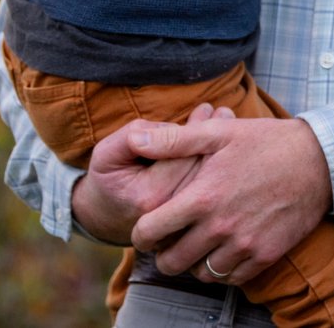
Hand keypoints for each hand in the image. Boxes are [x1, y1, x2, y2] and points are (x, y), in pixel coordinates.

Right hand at [73, 103, 238, 244]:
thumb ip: (135, 136)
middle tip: (224, 112)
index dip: (197, 130)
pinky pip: (207, 193)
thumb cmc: (108, 179)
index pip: (183, 157)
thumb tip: (171, 128)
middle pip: (203, 171)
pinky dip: (216, 167)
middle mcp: (171, 212)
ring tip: (226, 122)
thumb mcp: (107, 153)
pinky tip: (220, 146)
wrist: (106, 217)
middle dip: (216, 136)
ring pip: (210, 183)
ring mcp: (182, 222)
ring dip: (220, 151)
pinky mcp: (188, 223)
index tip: (206, 109)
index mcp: (150, 195)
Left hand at [130, 113, 333, 280]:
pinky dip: (221, 269)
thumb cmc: (266, 142)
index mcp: (203, 197)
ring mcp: (243, 245)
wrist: (320, 161)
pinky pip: (230, 278)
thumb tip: (136, 138)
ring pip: (199, 273)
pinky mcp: (264, 256)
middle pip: (170, 262)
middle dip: (163, 253)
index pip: (149, 231)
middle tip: (170, 240)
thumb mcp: (219, 132)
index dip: (141, 232)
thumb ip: (174, 140)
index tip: (148, 226)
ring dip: (193, 262)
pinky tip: (223, 249)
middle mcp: (220, 227)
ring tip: (197, 243)